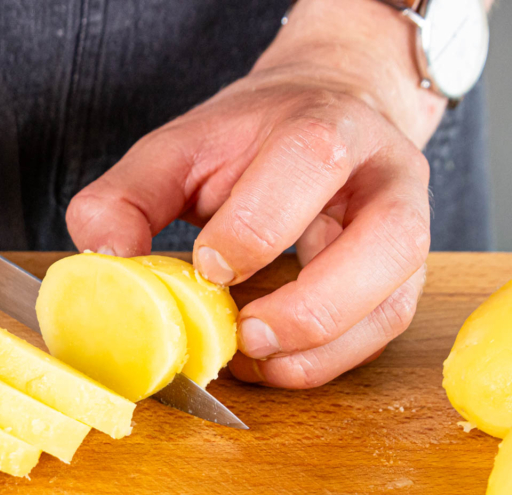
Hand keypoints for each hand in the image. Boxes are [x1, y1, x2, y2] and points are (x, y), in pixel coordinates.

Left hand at [66, 0, 445, 388]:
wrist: (327, 115)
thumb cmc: (251, 138)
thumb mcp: (179, 147)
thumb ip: (129, 195)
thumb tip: (105, 257)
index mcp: (327, 123)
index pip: (310, 162)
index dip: (255, 226)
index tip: (207, 268)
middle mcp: (386, 176)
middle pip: (390, 240)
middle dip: (313, 304)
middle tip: (247, 335)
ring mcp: (406, 230)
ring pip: (394, 303)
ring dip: (322, 348)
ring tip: (254, 358)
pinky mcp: (401, 279)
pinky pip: (380, 333)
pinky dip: (325, 362)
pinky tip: (271, 363)